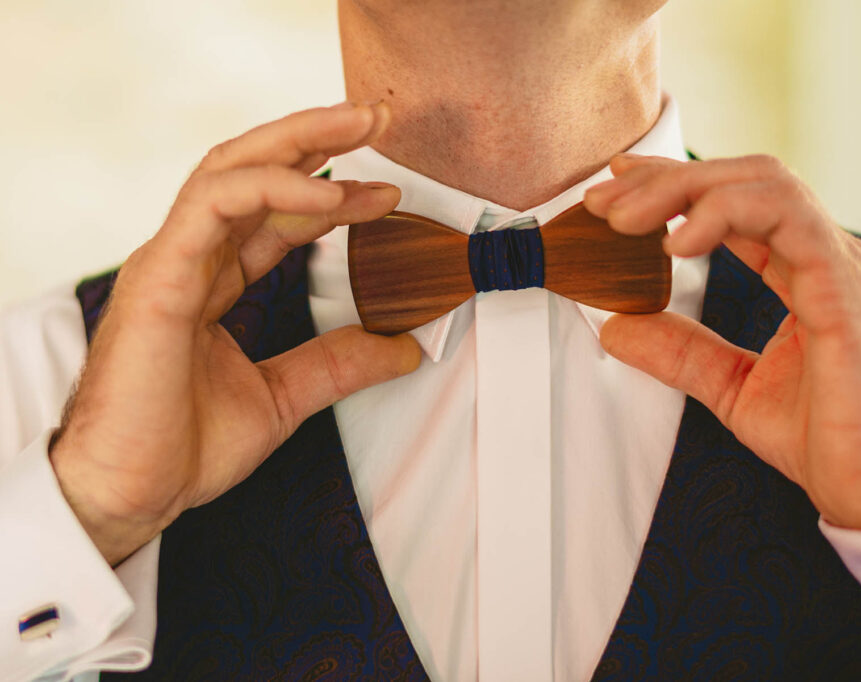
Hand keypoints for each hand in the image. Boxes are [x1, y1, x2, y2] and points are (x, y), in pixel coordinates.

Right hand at [49, 102, 421, 564]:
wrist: (131, 495)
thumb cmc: (182, 450)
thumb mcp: (284, 396)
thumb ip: (339, 362)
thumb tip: (403, 346)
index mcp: (211, 281)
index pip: (274, 215)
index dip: (332, 195)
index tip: (389, 194)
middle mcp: (190, 259)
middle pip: (252, 171)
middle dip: (316, 137)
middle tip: (376, 118)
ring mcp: (171, 261)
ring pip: (230, 167)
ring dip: (300, 140)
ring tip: (362, 127)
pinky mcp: (160, 277)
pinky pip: (217, 205)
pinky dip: (276, 189)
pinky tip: (331, 194)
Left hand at [584, 153, 860, 538]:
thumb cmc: (827, 439)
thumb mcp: (732, 386)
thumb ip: (680, 350)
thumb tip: (615, 325)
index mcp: (804, 269)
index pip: (736, 201)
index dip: (673, 186)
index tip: (614, 192)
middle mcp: (825, 255)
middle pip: (745, 179)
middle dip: (667, 181)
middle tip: (602, 203)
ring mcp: (841, 265)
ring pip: (765, 185)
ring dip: (685, 191)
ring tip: (625, 221)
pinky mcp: (847, 289)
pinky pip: (790, 221)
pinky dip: (727, 217)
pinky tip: (676, 245)